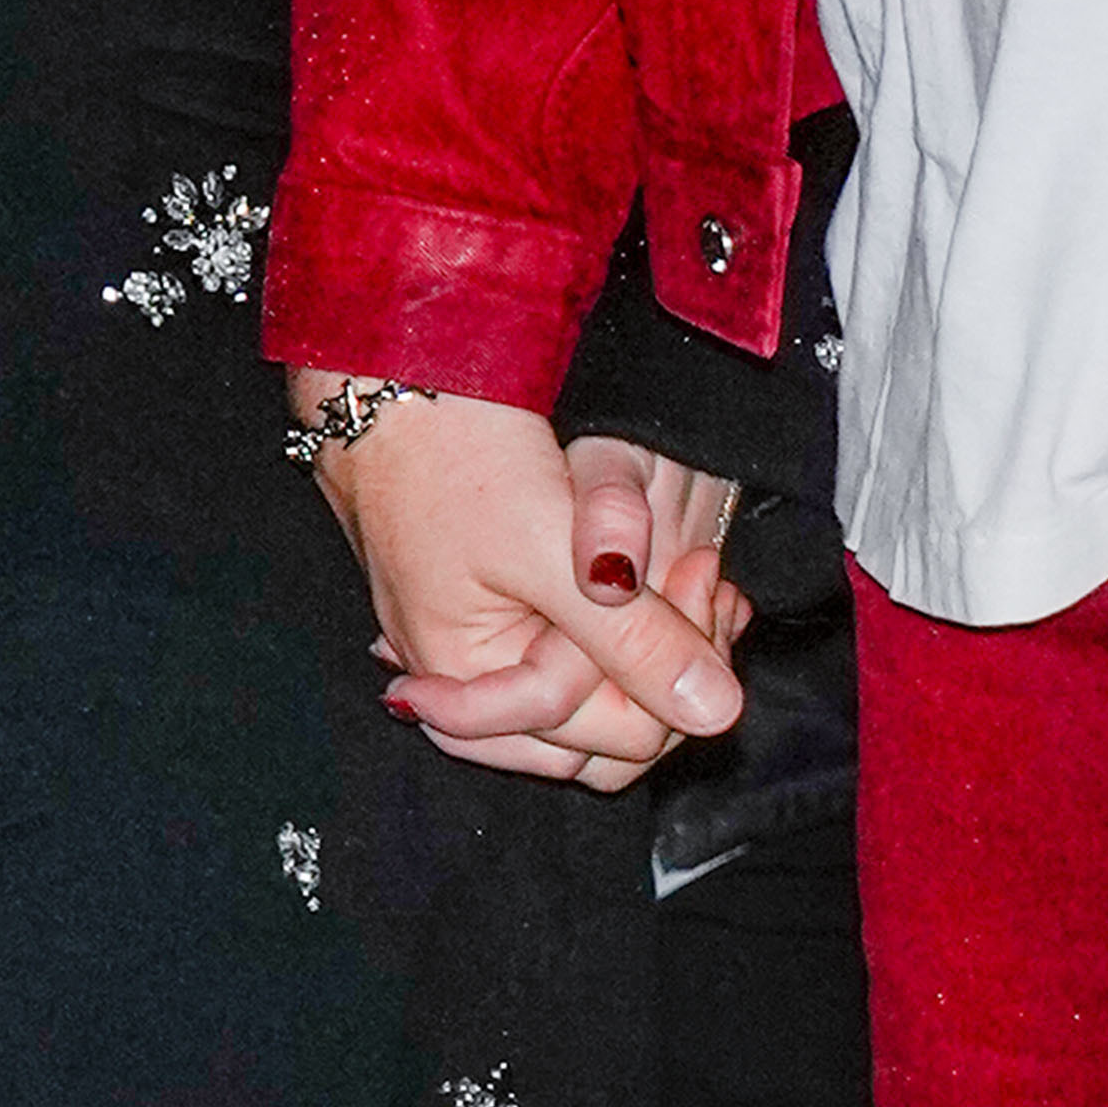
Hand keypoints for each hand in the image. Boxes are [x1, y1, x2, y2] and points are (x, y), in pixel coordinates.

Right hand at [284, 376, 743, 792]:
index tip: (709, 578)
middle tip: (710, 578)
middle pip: (601, 729)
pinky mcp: (494, 595)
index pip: (611, 742)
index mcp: (470, 686)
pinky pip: (576, 640)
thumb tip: (718, 717)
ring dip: (655, 640)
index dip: (676, 676)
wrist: (389, 364)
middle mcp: (468, 678)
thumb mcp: (550, 550)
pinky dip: (629, 615)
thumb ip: (632, 640)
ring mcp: (478, 636)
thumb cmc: (451, 450)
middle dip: (669, 666)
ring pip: (594, 686)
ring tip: (697, 570)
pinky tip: (668, 569)